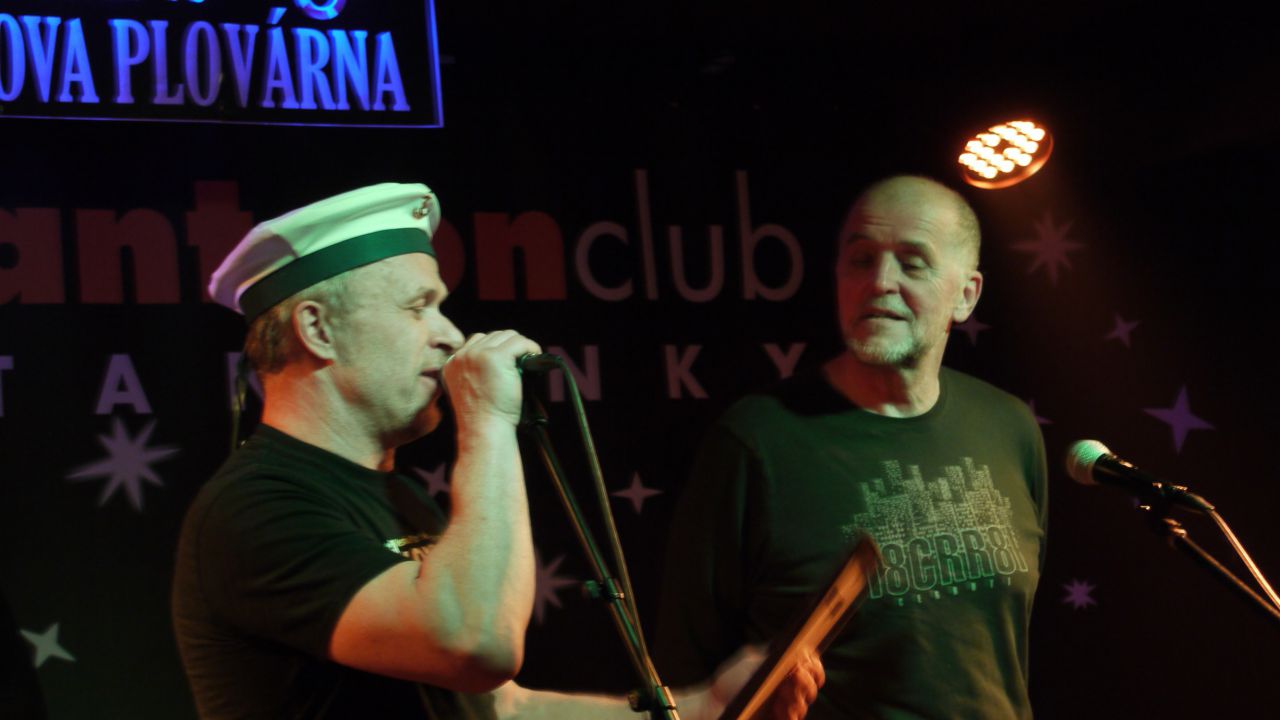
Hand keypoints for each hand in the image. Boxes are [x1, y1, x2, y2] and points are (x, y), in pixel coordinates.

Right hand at [441, 330, 540, 429]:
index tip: (508, 361)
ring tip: (529, 359)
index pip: (476, 342)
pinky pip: (519, 342)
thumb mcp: (469, 392)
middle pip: (493, 335)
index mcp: (452, 364)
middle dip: (510, 346)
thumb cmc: (482, 419)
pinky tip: (534, 357)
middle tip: (522, 361)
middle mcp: (462, 356)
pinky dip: (530, 347)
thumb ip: (475, 374)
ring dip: (520, 346)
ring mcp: (478, 354)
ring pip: (507, 336)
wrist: (484, 429)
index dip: (496, 348)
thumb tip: (502, 362)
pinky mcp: (496, 357)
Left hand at [697, 645, 823, 719]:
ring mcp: (785, 708)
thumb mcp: (750, 661)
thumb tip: (797, 654)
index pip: (812, 666)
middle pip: (811, 687)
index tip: (806, 662)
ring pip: (803, 706)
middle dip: (805, 682)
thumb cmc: (732, 679)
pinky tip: (779, 710)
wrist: (713, 703)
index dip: (813, 665)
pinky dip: (788, 715)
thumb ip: (774, 658)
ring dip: (795, 699)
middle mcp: (789, 689)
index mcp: (786, 669)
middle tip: (794, 677)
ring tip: (783, 696)